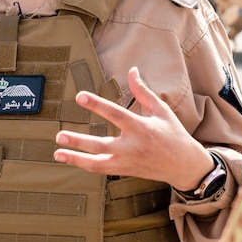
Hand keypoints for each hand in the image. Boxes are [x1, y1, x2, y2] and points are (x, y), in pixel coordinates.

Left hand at [54, 66, 214, 189]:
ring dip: (76, 159)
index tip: (79, 96)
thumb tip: (132, 70)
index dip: (97, 104)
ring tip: (57, 153)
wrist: (184, 166)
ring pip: (98, 163)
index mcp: (142, 128)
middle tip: (59, 135)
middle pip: (101, 145)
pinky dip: (85, 165)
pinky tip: (70, 158)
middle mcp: (133, 147)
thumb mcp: (161, 110)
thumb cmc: (174, 134)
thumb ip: (143, 92)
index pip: (115, 114)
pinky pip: (102, 170)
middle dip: (79, 141)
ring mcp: (128, 162)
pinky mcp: (126, 171)